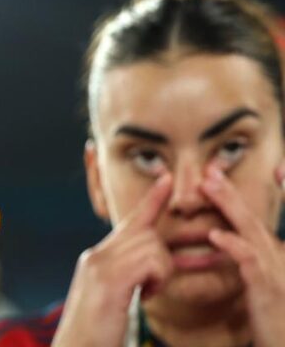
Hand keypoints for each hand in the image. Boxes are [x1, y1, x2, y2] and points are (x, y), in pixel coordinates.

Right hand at [52, 174, 173, 346]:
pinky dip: (156, 280)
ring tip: (143, 296)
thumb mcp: (115, 299)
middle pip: (146, 233)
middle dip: (161, 259)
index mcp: (98, 259)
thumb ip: (126, 276)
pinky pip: (151, 261)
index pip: (129, 223)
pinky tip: (143, 296)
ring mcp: (100, 264)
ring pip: (153, 247)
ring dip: (160, 274)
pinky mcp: (110, 278)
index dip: (152, 200)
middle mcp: (97, 256)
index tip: (166, 178)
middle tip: (150, 288)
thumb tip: (147, 266)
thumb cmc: (98, 334)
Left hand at [201, 166, 284, 346]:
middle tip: (210, 171)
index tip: (261, 168)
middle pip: (253, 218)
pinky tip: (216, 235)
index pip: (261, 220)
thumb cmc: (272, 317)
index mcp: (276, 255)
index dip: (264, 193)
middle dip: (231, 192)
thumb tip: (226, 235)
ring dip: (229, 206)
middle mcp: (279, 257)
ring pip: (251, 231)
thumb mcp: (262, 282)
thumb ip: (249, 257)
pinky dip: (233, 245)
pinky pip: (250, 262)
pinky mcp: (268, 289)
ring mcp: (276, 271)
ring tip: (209, 187)